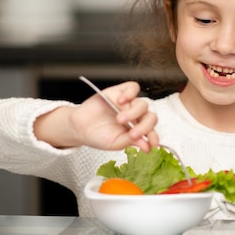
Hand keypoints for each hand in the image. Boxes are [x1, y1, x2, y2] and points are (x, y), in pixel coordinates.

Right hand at [34, 81, 158, 151]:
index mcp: (138, 129)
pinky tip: (122, 101)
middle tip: (132, 134)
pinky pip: (133, 87)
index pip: (151, 130)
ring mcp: (129, 103)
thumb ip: (131, 142)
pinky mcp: (120, 92)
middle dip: (144, 126)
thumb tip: (147, 146)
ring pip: (143, 104)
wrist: (80, 127)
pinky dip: (130, 93)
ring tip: (119, 119)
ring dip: (134, 113)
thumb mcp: (115, 143)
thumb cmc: (98, 136)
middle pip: (150, 117)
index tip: (153, 143)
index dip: (154, 136)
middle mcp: (136, 116)